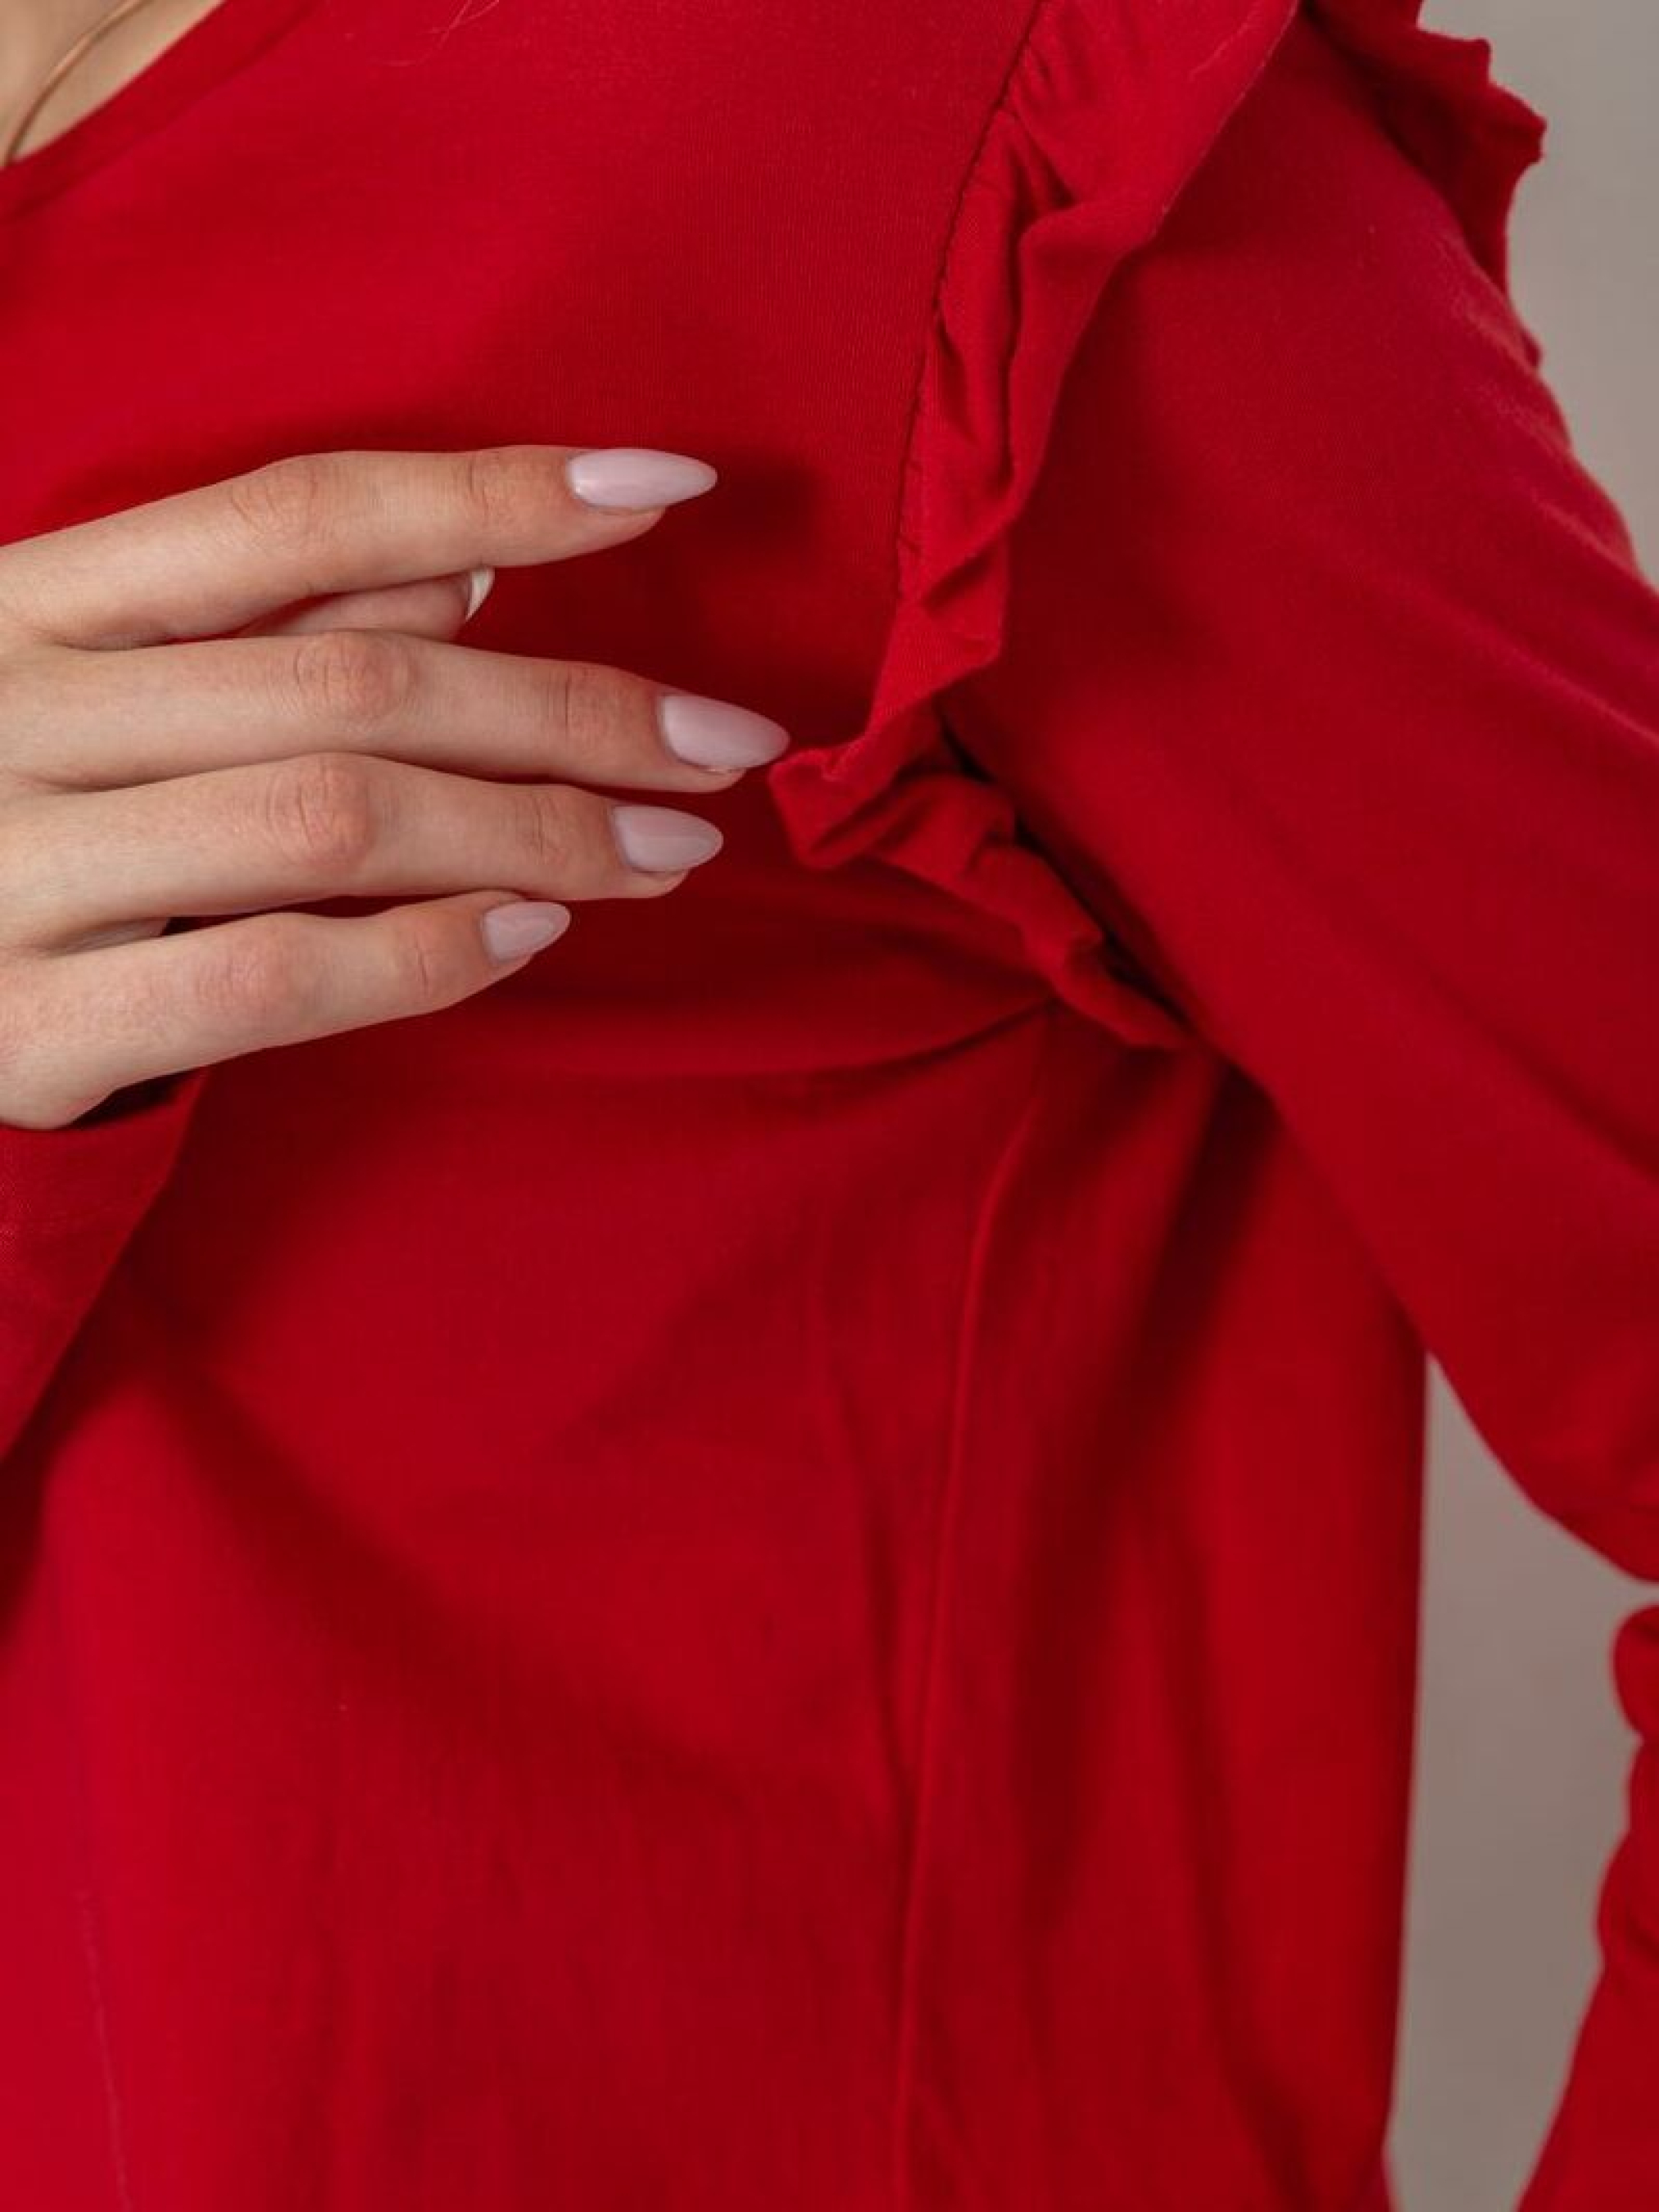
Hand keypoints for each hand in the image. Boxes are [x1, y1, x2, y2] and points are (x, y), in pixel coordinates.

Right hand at [0, 444, 787, 1130]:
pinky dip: (418, 954)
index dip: (498, 490)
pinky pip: (266, 975)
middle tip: (728, 745)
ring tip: (672, 850)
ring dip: (536, 831)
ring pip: (329, 817)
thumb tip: (469, 570)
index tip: (671, 486)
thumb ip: (263, 627)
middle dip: (572, 708)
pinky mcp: (24, 1026)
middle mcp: (20, 708)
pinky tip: (529, 937)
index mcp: (34, 601)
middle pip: (355, 676)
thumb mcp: (90, 688)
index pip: (299, 509)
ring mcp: (11, 868)